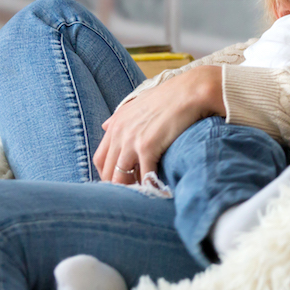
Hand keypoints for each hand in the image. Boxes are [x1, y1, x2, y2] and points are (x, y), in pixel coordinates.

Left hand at [93, 65, 224, 183]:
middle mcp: (119, 134)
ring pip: (121, 178)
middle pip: (107, 172)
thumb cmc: (169, 96)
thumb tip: (104, 125)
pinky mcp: (147, 147)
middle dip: (117, 187)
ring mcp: (131, 141)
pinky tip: (157, 193)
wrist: (190, 91)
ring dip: (131, 191)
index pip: (99, 159)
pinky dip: (148, 187)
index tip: (120, 182)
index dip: (107, 174)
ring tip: (143, 198)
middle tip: (131, 196)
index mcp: (115, 124)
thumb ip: (119, 116)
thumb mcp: (137, 103)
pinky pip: (143, 176)